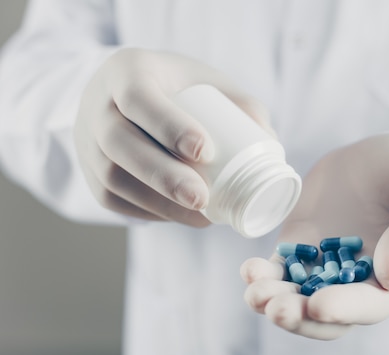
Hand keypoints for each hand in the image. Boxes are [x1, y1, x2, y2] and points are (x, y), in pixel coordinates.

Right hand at [74, 48, 273, 225]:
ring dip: (157, 203)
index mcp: (128, 70)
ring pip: (111, 177)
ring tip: (200, 216)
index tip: (205, 152)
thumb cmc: (180, 87)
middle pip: (119, 144)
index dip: (169, 126)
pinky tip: (178, 217)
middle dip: (163, 176)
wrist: (129, 92)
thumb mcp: (209, 82)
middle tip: (202, 198)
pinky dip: (147, 212)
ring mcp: (85, 139)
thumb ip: (243, 107)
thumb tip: (270, 145)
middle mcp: (97, 103)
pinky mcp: (87, 171)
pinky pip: (110, 197)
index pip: (139, 97)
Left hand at [240, 133, 388, 339]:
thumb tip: (388, 279)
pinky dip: (262, 276)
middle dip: (300, 318)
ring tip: (255, 293)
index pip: (370, 306)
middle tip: (276, 309)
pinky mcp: (300, 248)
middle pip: (327, 316)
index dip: (344, 310)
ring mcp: (325, 267)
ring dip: (274, 302)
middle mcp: (358, 281)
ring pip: (296, 298)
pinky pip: (278, 270)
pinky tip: (250, 270)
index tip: (318, 305)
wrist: (380, 153)